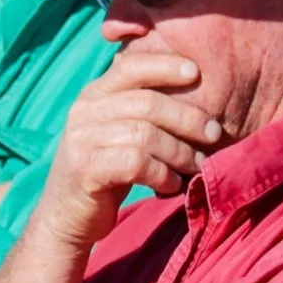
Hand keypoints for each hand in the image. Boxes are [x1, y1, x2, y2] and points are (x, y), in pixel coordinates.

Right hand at [36, 42, 220, 248]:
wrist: (68, 216)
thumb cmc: (108, 171)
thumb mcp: (119, 131)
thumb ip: (141, 109)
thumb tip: (195, 85)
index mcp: (95, 94)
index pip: (131, 66)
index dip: (165, 65)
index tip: (196, 72)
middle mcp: (85, 111)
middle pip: (147, 103)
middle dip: (188, 117)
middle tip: (214, 133)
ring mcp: (82, 139)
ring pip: (145, 135)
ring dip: (180, 152)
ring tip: (197, 165)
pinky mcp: (85, 169)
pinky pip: (136, 163)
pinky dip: (162, 174)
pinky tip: (172, 184)